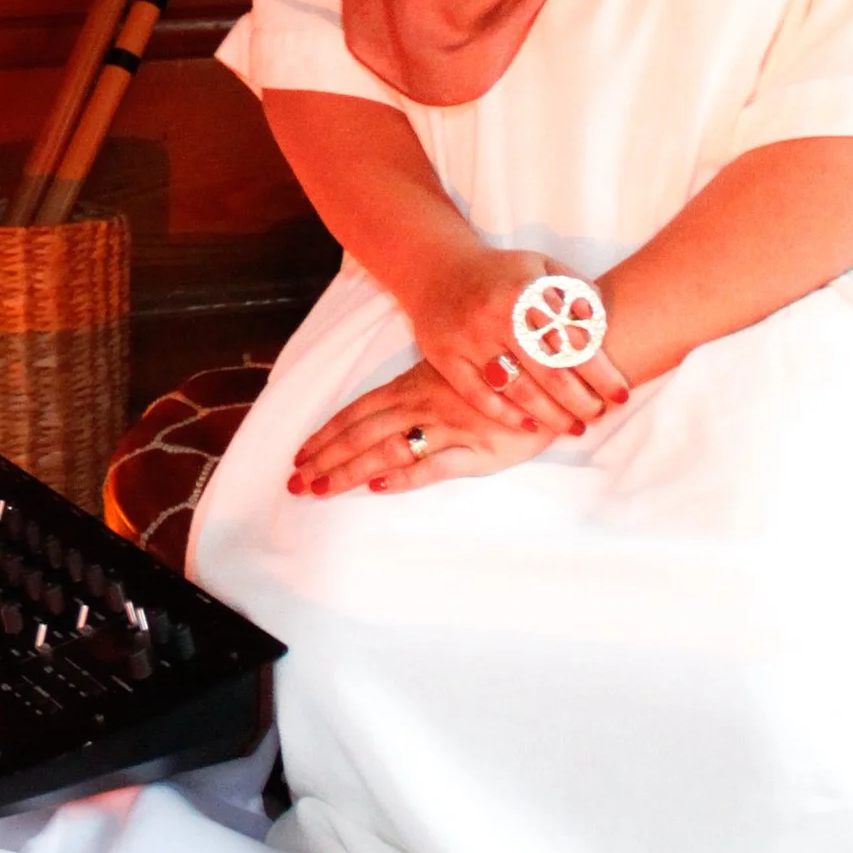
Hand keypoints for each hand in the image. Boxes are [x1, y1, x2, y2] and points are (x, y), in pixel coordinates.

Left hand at [290, 360, 562, 498]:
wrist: (557, 365)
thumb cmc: (502, 368)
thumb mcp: (452, 373)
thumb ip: (419, 391)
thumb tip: (381, 414)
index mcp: (414, 386)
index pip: (358, 412)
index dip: (327, 434)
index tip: (300, 454)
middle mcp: (425, 404)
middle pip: (362, 433)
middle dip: (326, 457)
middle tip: (294, 480)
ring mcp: (452, 426)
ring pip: (389, 449)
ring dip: (351, 469)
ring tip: (321, 488)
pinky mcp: (482, 448)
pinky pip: (436, 463)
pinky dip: (406, 474)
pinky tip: (380, 484)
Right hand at [408, 240, 628, 440]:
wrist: (438, 271)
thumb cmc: (501, 274)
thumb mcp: (542, 266)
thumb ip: (576, 291)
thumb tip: (600, 325)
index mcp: (525, 293)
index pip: (572, 342)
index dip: (601, 373)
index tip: (620, 394)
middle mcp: (496, 317)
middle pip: (549, 372)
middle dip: (582, 400)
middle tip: (600, 415)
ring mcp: (469, 340)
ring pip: (518, 389)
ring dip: (552, 415)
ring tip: (575, 427)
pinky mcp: (446, 358)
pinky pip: (479, 395)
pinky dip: (506, 415)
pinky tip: (532, 426)